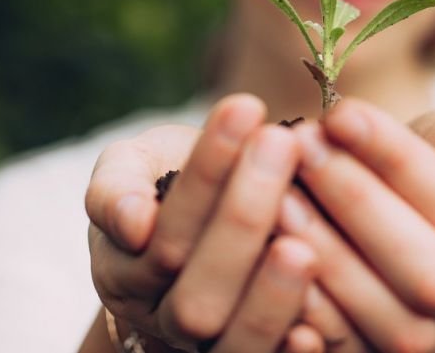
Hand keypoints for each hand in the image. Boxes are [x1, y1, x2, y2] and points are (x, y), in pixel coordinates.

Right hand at [84, 94, 324, 351]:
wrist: (205, 224)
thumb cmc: (171, 182)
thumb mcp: (133, 168)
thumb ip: (118, 186)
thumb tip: (133, 222)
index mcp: (123, 268)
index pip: (163, 228)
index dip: (206, 171)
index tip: (245, 106)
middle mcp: (161, 317)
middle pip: (194, 293)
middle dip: (241, 217)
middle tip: (283, 145)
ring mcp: (205, 349)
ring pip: (231, 342)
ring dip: (269, 295)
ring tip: (303, 242)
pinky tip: (316, 326)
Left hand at [279, 100, 434, 351]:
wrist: (421, 223)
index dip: (396, 160)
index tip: (340, 114)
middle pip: (427, 272)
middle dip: (357, 205)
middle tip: (302, 148)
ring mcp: (434, 339)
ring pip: (389, 320)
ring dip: (327, 257)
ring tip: (278, 195)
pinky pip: (349, 351)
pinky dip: (308, 313)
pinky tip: (270, 257)